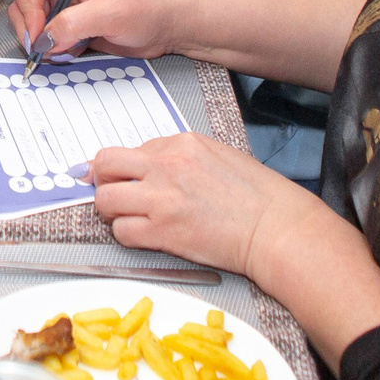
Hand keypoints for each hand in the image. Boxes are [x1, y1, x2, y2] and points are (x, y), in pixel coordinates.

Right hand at [4, 0, 191, 61]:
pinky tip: (70, 54)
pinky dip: (53, 52)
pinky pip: (50, 41)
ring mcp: (67, 11)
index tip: (38, 32)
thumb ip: (72, 23)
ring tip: (62, 51)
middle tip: (44, 48)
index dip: (26, 8)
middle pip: (23, 5)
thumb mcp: (110, 13)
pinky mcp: (74, 30)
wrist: (170, 25)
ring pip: (34, 26)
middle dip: (29, 29)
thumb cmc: (149, 6)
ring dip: (41, 43)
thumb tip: (43, 39)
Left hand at [91, 131, 308, 276]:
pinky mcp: (162, 232)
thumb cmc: (257, 196)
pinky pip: (121, 231)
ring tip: (128, 216)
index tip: (127, 178)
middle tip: (114, 192)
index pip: (134, 149)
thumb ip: (182, 157)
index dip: (129, 167)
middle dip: (104, 179)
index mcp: (182, 144)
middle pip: (106, 164)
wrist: (275, 228)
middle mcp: (167, 167)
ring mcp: (162, 199)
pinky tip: (145, 235)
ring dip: (111, 209)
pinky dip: (126, 235)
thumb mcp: (218, 156)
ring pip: (105, 198)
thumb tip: (152, 165)